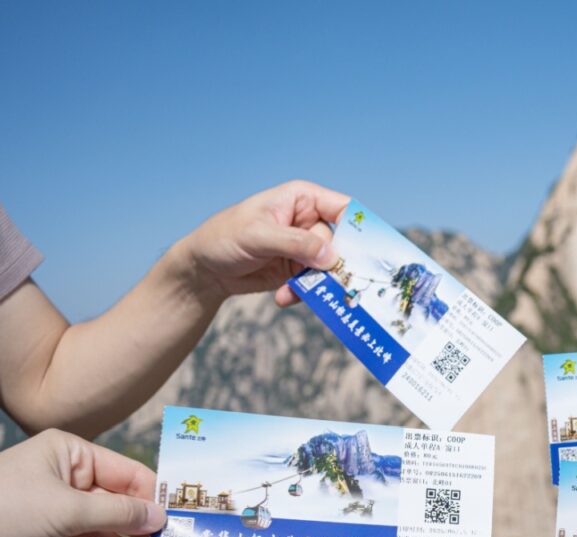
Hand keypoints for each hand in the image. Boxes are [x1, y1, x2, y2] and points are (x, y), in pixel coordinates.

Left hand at [0, 430, 172, 536]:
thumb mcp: (66, 508)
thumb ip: (116, 513)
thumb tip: (159, 514)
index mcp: (70, 454)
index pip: (127, 474)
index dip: (156, 497)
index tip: (185, 519)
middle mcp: (63, 480)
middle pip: (115, 509)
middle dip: (144, 534)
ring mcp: (49, 513)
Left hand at [172, 180, 350, 306]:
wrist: (203, 269)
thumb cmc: (224, 238)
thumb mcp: (258, 235)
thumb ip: (296, 243)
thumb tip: (331, 257)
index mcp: (303, 199)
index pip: (344, 209)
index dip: (361, 228)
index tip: (373, 252)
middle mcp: (308, 221)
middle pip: (341, 245)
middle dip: (336, 266)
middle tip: (335, 284)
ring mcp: (304, 248)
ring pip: (328, 268)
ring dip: (316, 284)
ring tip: (291, 292)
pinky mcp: (297, 270)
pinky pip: (313, 283)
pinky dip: (302, 293)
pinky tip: (281, 297)